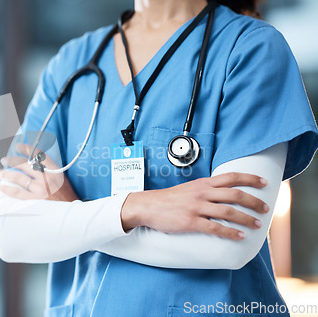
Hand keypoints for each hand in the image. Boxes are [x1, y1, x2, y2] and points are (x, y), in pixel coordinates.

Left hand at [0, 143, 78, 201]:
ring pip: (19, 178)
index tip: (18, 146)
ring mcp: (40, 189)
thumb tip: (33, 162)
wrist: (70, 211)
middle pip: (25, 165)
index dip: (26, 149)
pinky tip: (0, 187)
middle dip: (12, 161)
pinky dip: (7, 189)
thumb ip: (49, 169)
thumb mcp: (61, 177)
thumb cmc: (66, 194)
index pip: (38, 154)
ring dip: (6, 174)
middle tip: (4, 160)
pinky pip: (18, 193)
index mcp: (54, 170)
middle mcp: (46, 178)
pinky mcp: (35, 200)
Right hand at [121, 172, 269, 239]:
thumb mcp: (189, 188)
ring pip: (228, 212)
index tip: (264, 183)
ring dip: (246, 219)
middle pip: (235, 194)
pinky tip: (240, 237)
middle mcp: (202, 193)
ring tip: (257, 225)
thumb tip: (223, 194)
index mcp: (203, 183)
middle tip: (265, 208)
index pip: (231, 177)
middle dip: (254, 202)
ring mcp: (196, 207)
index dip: (250, 179)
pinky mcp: (190, 222)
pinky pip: (215, 228)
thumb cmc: (168, 199)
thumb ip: (205, 190)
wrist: (147, 206)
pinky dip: (230, 233)